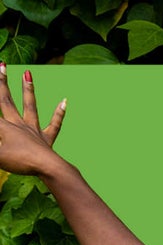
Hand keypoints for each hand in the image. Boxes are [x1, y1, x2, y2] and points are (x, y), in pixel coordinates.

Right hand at [0, 65, 66, 179]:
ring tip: (28, 73)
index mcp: (5, 127)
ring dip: (28, 89)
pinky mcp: (47, 140)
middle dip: (2, 82)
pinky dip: (59, 113)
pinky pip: (54, 125)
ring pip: (30, 106)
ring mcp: (34, 131)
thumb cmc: (21, 162)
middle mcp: (19, 125)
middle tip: (2, 64)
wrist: (47, 169)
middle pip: (7, 100)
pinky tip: (64, 101)